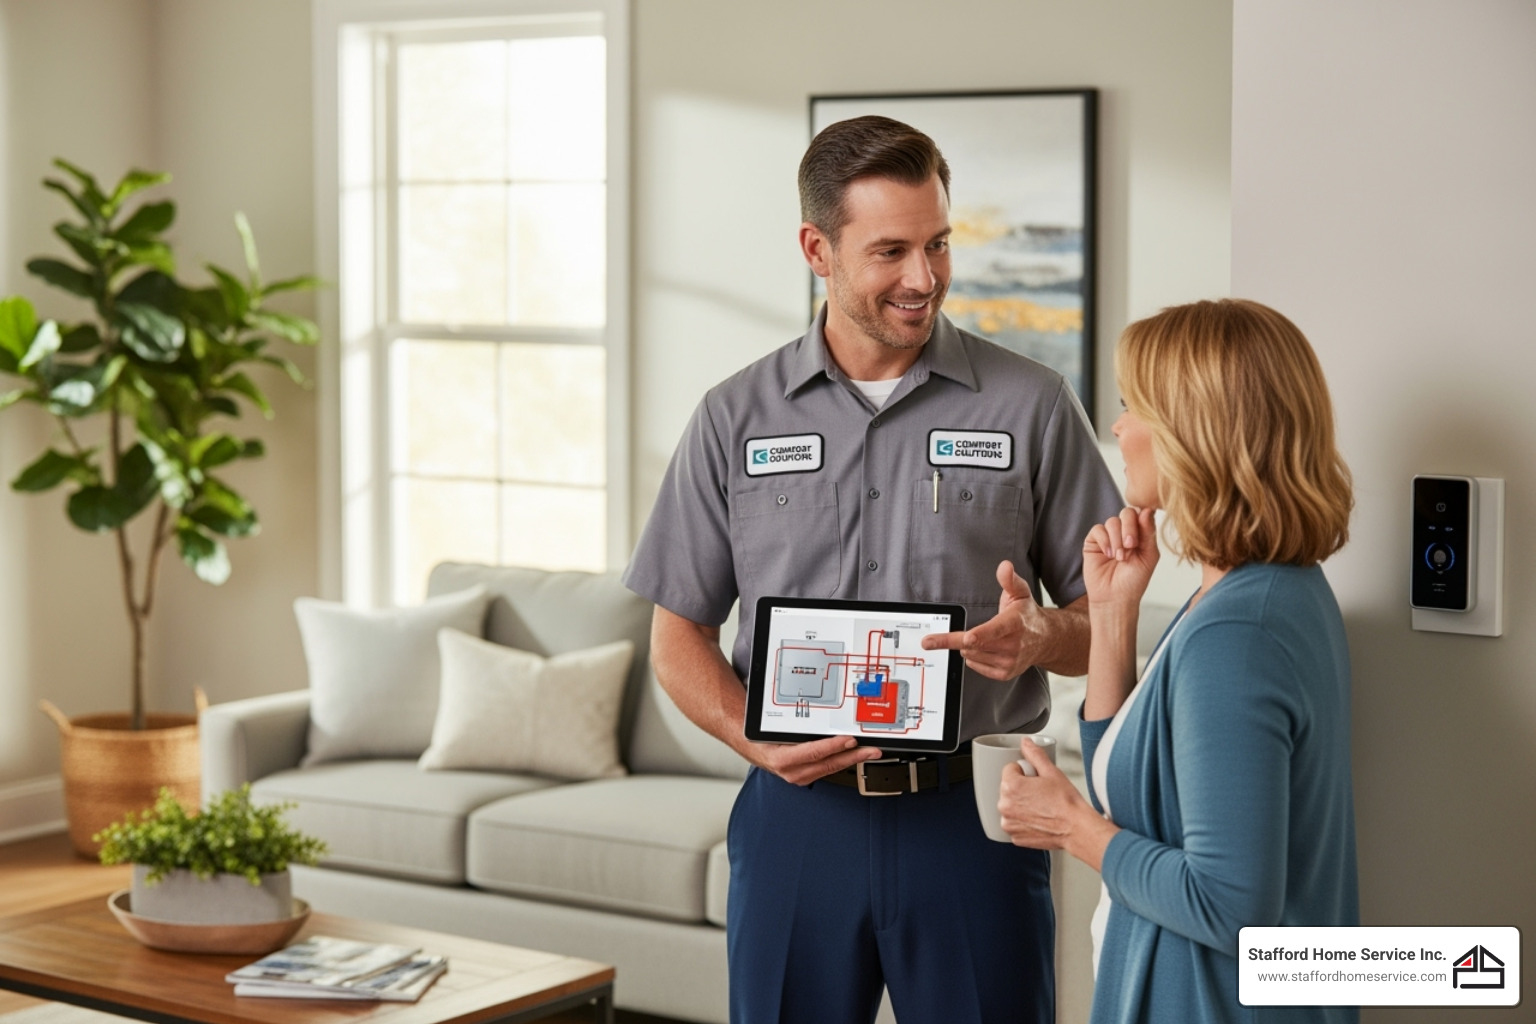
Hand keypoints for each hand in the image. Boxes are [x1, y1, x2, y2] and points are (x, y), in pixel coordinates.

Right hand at [745, 735, 882, 785]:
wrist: (752, 748)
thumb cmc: (762, 737)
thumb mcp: (773, 728)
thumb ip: (794, 726)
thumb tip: (819, 716)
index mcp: (782, 759)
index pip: (814, 752)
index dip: (834, 746)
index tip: (850, 739)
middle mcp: (792, 771)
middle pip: (828, 764)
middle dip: (853, 756)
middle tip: (871, 750)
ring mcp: (799, 777)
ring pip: (830, 768)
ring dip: (851, 760)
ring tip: (869, 752)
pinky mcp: (806, 777)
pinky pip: (826, 769)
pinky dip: (841, 761)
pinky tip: (853, 755)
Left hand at [921, 561, 1047, 679]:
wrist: (1045, 640)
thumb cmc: (1026, 615)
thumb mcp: (1020, 593)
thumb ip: (1010, 579)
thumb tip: (1004, 566)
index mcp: (1015, 623)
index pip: (995, 630)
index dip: (979, 634)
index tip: (966, 638)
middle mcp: (1013, 645)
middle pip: (974, 644)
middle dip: (953, 639)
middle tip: (932, 638)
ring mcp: (1009, 661)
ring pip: (971, 654)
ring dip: (967, 646)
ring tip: (980, 637)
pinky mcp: (1005, 673)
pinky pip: (974, 665)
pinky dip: (972, 656)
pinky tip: (983, 648)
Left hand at [998, 737, 1104, 855]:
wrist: (1077, 828)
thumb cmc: (1066, 803)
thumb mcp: (1051, 772)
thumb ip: (1034, 754)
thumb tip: (1026, 743)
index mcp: (1011, 787)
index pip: (1010, 769)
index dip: (1025, 772)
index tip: (1036, 780)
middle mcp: (1005, 806)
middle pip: (1008, 788)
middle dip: (1022, 788)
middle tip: (1041, 793)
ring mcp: (1009, 823)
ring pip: (1011, 806)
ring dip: (1021, 805)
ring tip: (1041, 806)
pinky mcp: (1015, 837)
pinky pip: (1015, 822)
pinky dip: (1024, 821)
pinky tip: (1038, 819)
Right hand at [1083, 506, 1159, 608]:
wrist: (1116, 597)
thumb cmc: (1134, 580)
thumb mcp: (1149, 556)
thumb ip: (1149, 532)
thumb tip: (1148, 510)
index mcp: (1141, 534)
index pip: (1142, 514)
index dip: (1142, 518)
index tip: (1143, 530)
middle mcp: (1125, 532)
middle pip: (1127, 513)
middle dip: (1129, 528)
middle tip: (1130, 546)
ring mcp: (1109, 536)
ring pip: (1112, 522)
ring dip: (1117, 539)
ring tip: (1119, 558)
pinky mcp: (1093, 541)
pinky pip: (1098, 530)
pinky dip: (1105, 541)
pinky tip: (1108, 555)